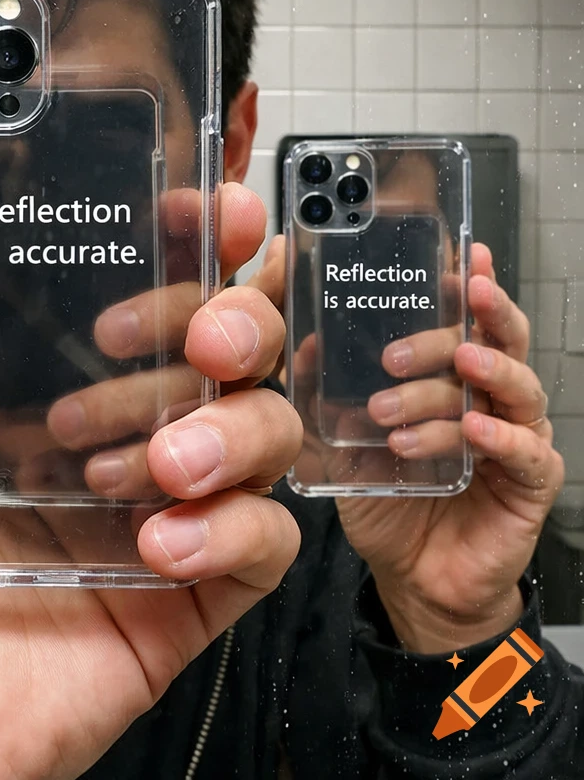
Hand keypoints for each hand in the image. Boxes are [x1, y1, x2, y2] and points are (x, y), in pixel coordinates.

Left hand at [0, 137, 301, 779]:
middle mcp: (95, 434)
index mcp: (24, 378)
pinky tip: (162, 540)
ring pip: (261, 432)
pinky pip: (263, 544)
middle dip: (234, 322)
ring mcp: (142, 514)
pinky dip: (237, 529)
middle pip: (220, 347)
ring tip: (162, 462)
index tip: (209, 210)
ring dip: (234, 429)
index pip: (132, 284)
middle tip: (203, 340)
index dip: (187, 242)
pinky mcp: (175, 596)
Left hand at [252, 239, 563, 652]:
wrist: (414, 574)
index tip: (459, 255)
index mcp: (449, 378)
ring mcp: (514, 437)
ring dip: (470, 377)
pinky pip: (527, 451)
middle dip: (455, 328)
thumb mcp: (347, 440)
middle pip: (492, 341)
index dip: (468, 284)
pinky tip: (473, 428)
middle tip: (397, 351)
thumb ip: (330, 393)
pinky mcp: (528, 484)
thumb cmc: (387, 496)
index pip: (464, 319)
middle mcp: (488, 397)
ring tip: (447, 371)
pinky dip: (501, 434)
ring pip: (510, 388)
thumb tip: (301, 342)